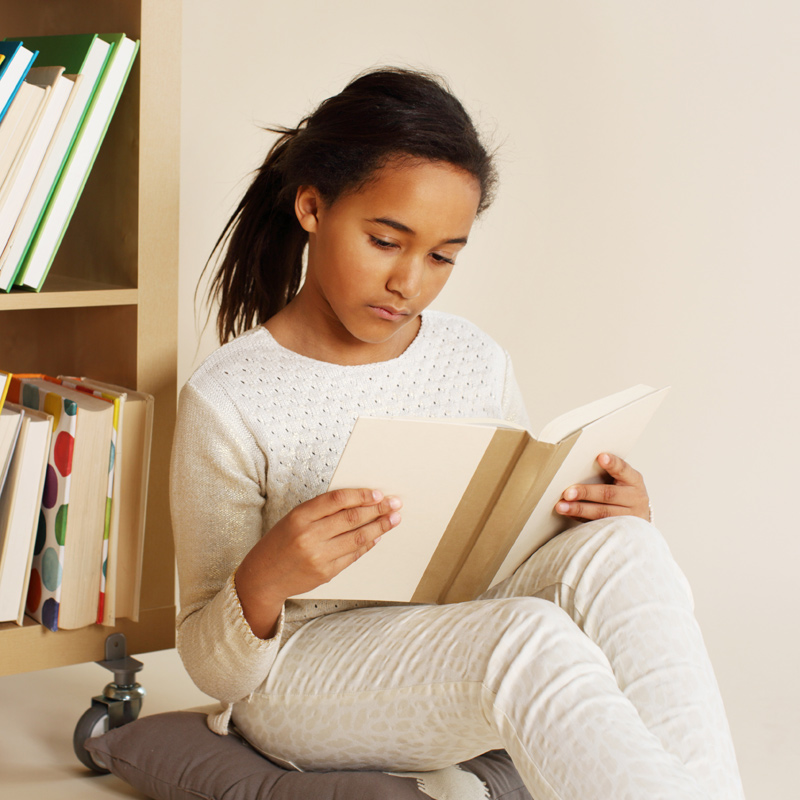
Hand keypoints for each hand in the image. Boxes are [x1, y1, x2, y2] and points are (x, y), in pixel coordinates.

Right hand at [236, 488, 401, 637]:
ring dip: (379, 526)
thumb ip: (321, 511)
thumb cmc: (279, 543)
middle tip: (394, 503)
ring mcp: (318, 556)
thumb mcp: (293, 519)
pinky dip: (368, 544)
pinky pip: (353, 555)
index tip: (378, 493)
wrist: (262, 578)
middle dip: (377, 509)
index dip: (361, 495)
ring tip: (394, 519)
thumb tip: (358, 503)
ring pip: (357, 537)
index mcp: (299, 516)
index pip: (337, 500)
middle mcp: (309, 536)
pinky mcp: (326, 573)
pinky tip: (377, 536)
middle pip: (352, 518)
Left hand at [555, 453, 650, 521]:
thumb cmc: (623, 491)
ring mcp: (629, 516)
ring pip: (602, 513)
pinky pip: (597, 524)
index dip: (613, 464)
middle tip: (567, 492)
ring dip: (579, 509)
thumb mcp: (622, 479)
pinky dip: (580, 518)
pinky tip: (568, 514)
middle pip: (608, 494)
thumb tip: (577, 465)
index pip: (623, 470)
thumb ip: (607, 472)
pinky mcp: (620, 529)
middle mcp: (635, 498)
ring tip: (561, 506)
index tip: (601, 457)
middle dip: (586, 493)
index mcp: (634, 480)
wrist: (637, 514)